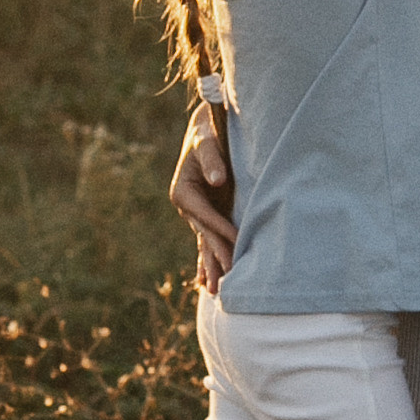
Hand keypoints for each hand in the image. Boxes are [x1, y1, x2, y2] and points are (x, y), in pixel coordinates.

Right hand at [169, 116, 235, 289]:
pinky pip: (208, 241)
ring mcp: (196, 214)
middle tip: (225, 282)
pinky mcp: (207, 216)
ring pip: (206, 243)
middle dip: (216, 258)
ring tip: (215, 291)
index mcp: (183, 192)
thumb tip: (218, 181)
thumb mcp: (207, 140)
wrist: (208, 128)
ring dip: (212, 266)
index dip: (221, 229)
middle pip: (205, 235)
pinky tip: (205, 282)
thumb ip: (212, 159)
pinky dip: (209, 260)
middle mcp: (186, 207)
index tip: (237, 243)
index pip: (205, 216)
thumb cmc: (209, 132)